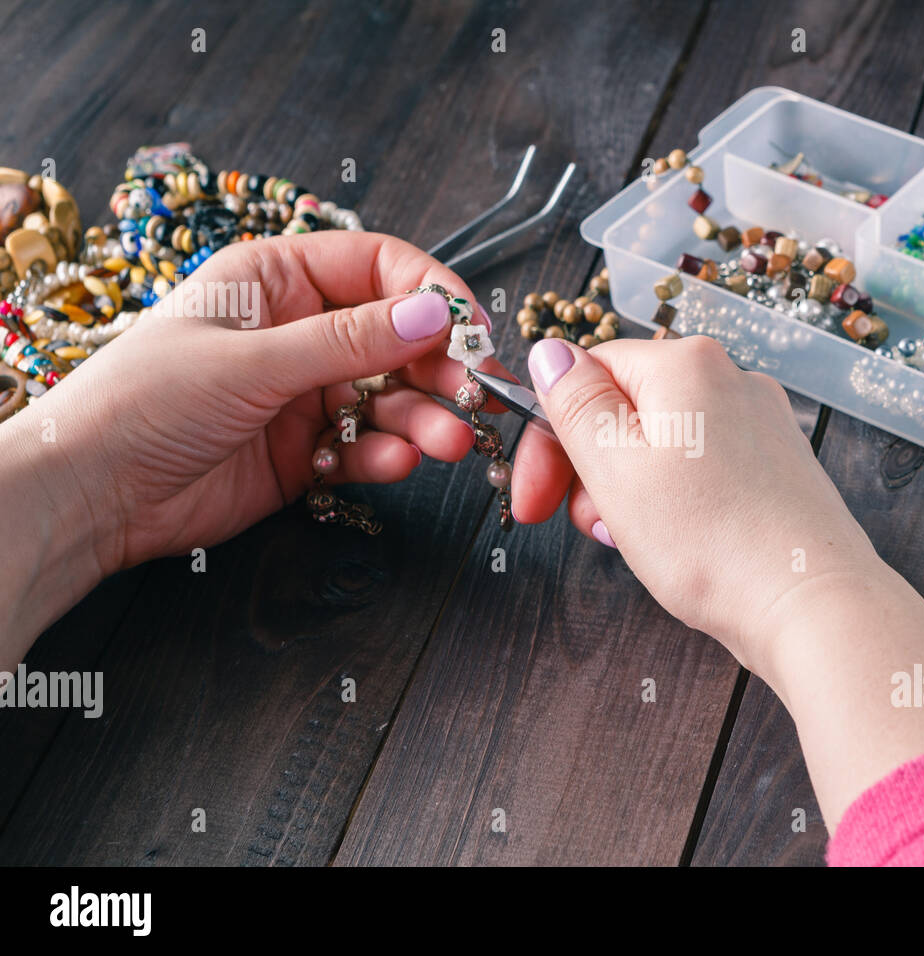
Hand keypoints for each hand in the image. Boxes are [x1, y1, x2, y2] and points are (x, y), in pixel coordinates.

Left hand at [3, 231, 516, 579]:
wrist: (90, 495)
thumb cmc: (144, 402)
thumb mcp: (252, 361)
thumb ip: (349, 342)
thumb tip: (434, 315)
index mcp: (275, 280)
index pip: (377, 267)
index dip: (431, 294)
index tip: (472, 331)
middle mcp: (298, 331)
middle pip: (395, 337)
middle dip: (437, 367)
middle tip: (474, 396)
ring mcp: (304, 392)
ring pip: (388, 397)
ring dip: (422, 419)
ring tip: (449, 442)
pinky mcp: (306, 450)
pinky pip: (366, 446)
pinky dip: (386, 456)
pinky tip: (395, 464)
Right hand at [509, 334, 878, 678]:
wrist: (811, 605)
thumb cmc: (712, 542)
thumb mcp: (616, 468)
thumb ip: (577, 403)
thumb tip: (550, 352)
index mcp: (685, 364)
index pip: (588, 373)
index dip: (550, 438)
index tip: (534, 496)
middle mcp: (730, 379)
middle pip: (626, 408)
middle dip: (590, 468)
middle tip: (585, 526)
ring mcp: (760, 423)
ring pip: (662, 444)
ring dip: (629, 491)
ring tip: (634, 542)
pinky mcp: (776, 467)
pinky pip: (703, 470)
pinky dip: (674, 503)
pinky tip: (676, 544)